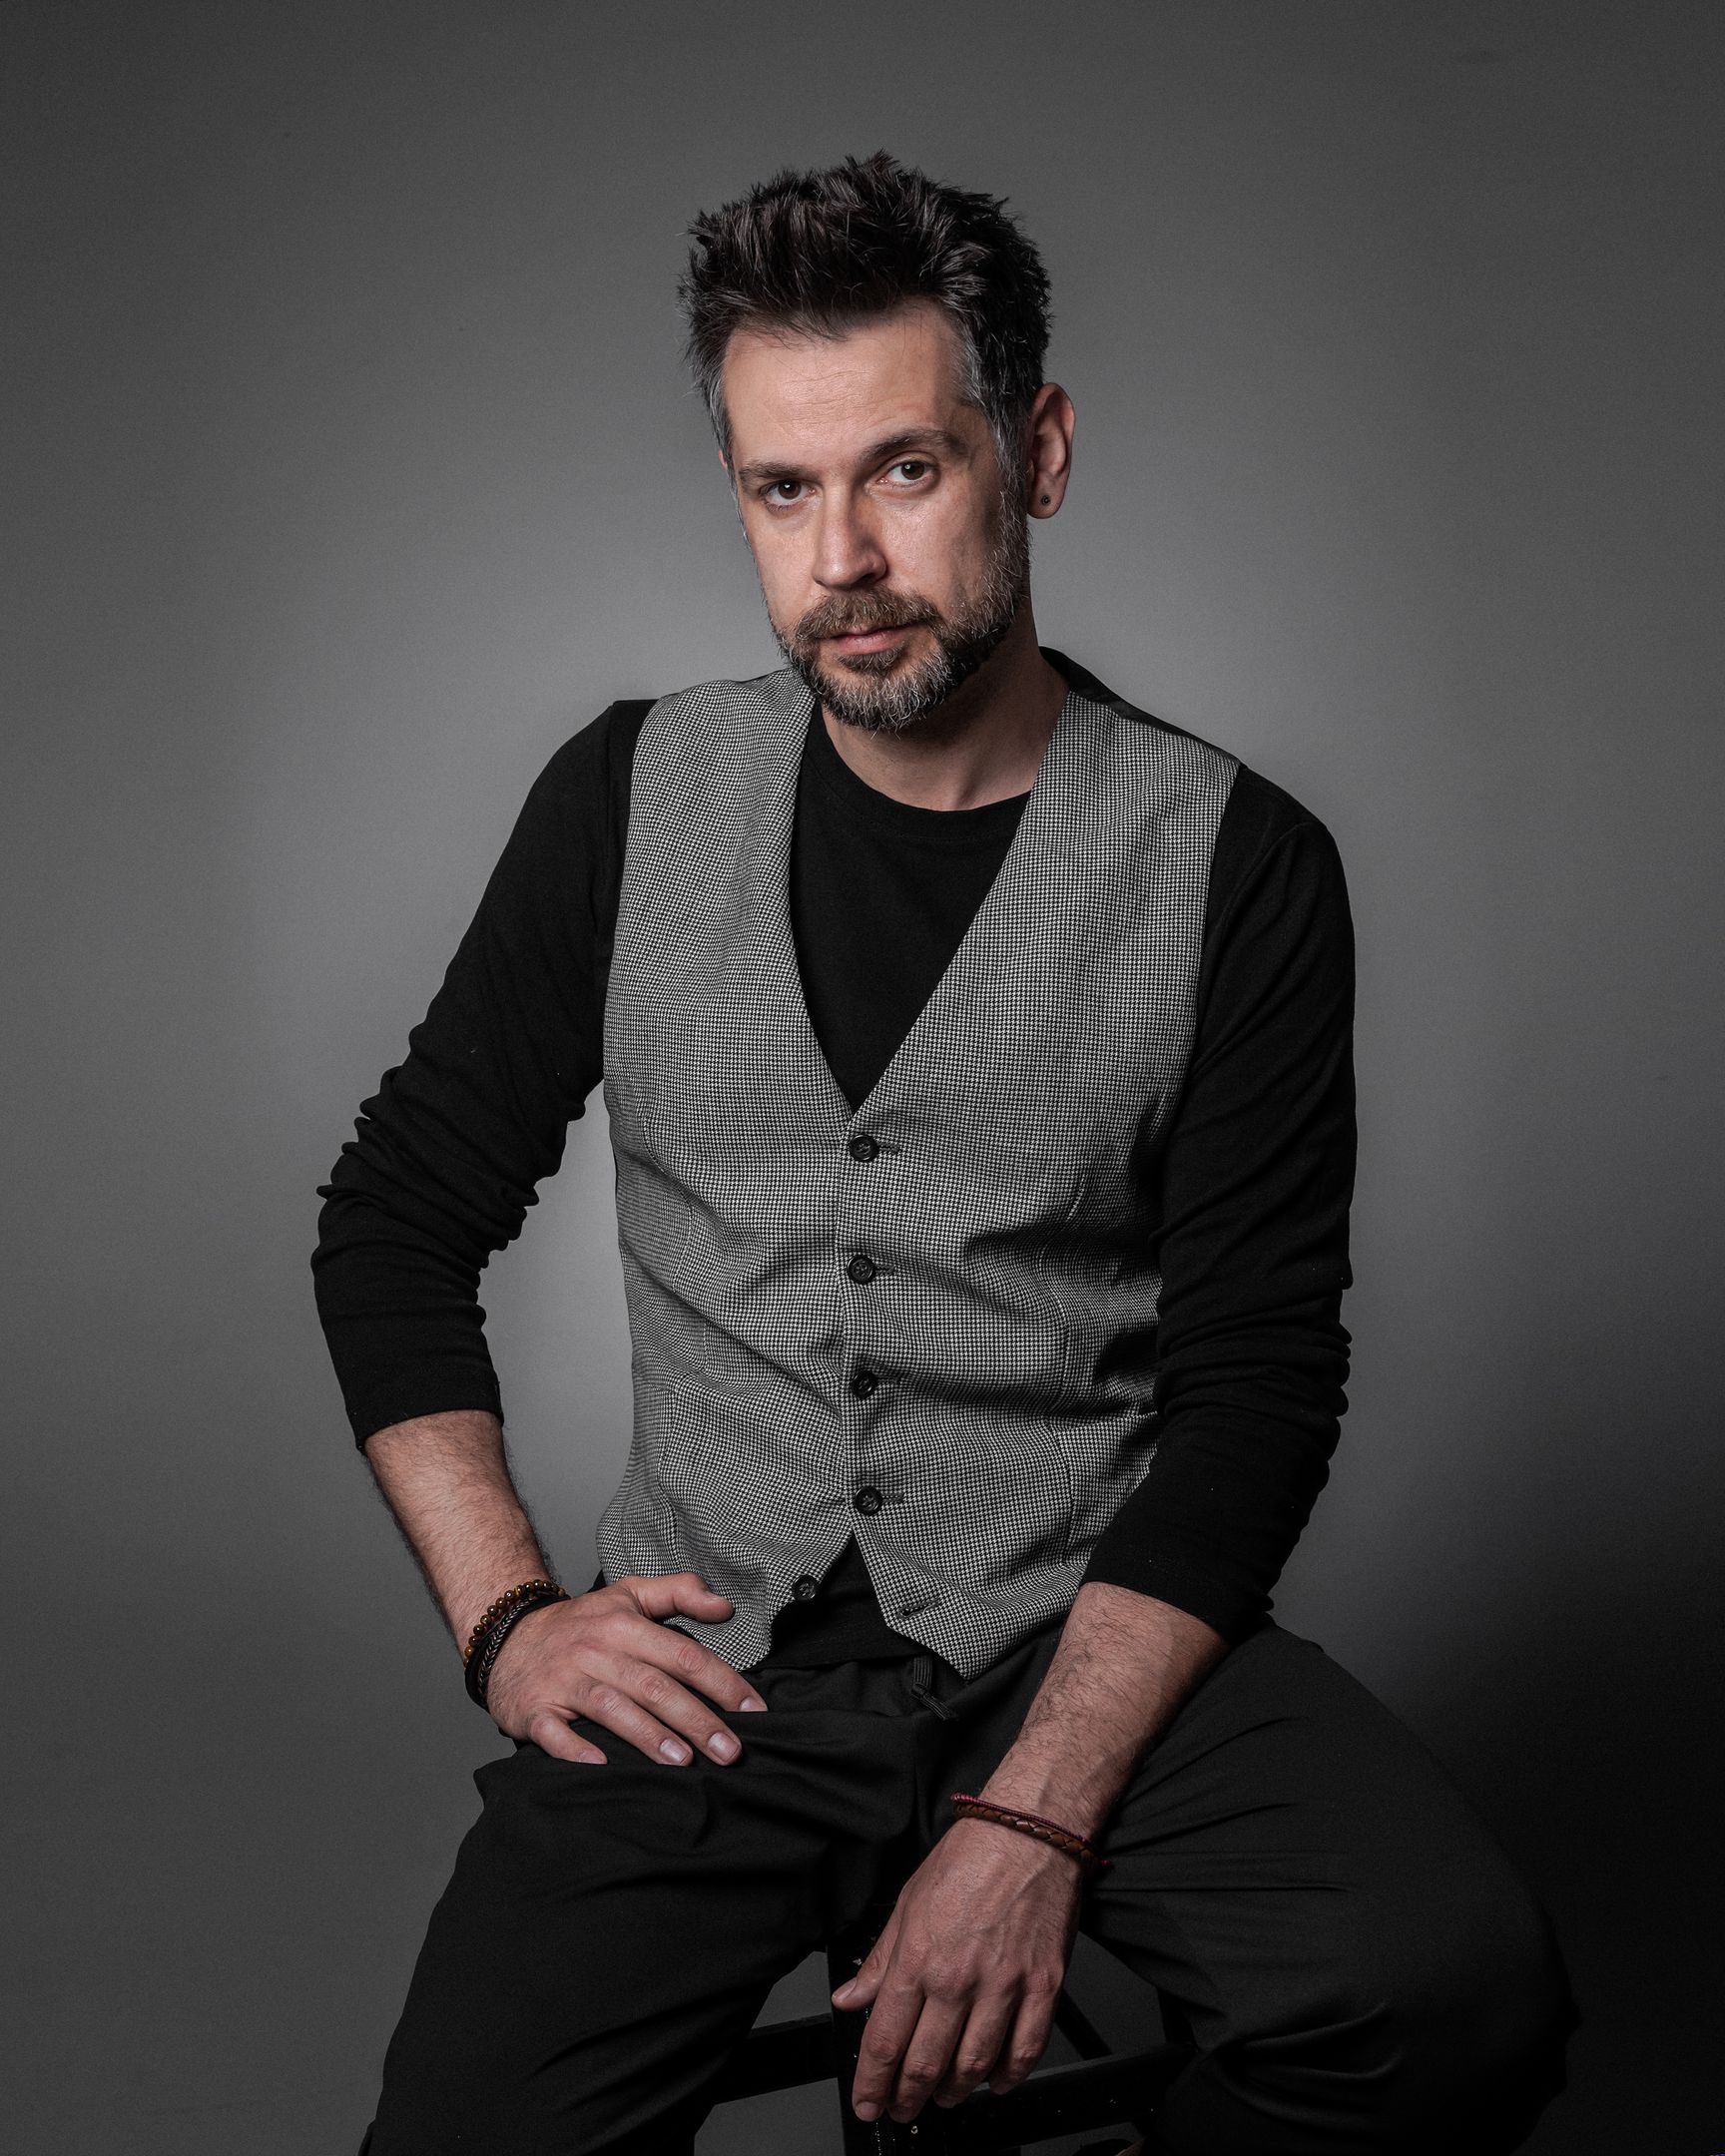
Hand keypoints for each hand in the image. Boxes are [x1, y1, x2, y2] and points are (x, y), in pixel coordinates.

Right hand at [484, 1571, 766, 1767]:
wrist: (508, 1636)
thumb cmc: (581, 1623)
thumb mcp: (629, 1594)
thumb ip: (679, 1593)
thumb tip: (725, 1606)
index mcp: (625, 1625)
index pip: (684, 1655)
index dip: (723, 1682)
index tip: (755, 1710)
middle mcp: (598, 1651)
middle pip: (655, 1687)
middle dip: (697, 1720)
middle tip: (731, 1751)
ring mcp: (565, 1681)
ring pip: (613, 1709)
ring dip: (649, 1736)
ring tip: (683, 1762)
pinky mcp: (535, 1710)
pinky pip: (556, 1732)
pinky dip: (576, 1749)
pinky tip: (603, 1765)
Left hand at [830, 1815, 1083, 2124]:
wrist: (1028, 1832)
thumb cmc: (969, 1858)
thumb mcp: (908, 1902)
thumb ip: (879, 1959)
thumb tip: (850, 1997)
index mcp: (918, 1958)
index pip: (885, 2041)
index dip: (871, 2083)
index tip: (867, 2102)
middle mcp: (958, 1979)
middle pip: (926, 2064)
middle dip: (907, 2097)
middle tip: (901, 2107)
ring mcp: (1004, 1986)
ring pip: (974, 2066)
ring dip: (954, 2092)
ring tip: (943, 2097)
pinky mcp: (1044, 1986)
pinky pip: (1026, 2050)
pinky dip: (1009, 2077)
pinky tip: (995, 2081)